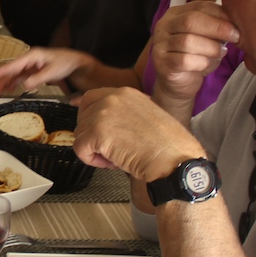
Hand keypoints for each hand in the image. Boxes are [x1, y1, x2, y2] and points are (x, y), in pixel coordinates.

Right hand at [0, 47, 91, 94]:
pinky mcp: (34, 70)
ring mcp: (31, 65)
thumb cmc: (64, 62)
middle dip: (3, 79)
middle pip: (13, 70)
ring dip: (8, 82)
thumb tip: (25, 86)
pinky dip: (16, 83)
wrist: (74, 62)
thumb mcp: (52, 72)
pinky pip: (22, 77)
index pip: (15, 64)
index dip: (4, 71)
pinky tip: (10, 88)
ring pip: (16, 74)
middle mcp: (30, 59)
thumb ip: (38, 79)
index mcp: (33, 56)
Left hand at [73, 87, 204, 181]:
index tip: (88, 128)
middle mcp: (112, 98)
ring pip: (80, 134)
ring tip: (117, 157)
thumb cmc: (168, 146)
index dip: (86, 115)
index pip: (90, 98)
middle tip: (113, 149)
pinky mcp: (97, 132)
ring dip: (95, 150)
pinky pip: (80, 148)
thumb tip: (102, 120)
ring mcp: (103, 114)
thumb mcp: (145, 116)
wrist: (175, 159)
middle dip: (93, 136)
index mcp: (125, 93)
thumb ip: (123, 114)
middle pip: (82, 117)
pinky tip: (112, 163)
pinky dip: (91, 160)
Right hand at [149, 2, 239, 103]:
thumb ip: (217, 26)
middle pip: (191, 20)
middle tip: (235, 37)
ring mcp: (160, 45)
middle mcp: (164, 26)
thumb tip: (236, 21)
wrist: (179, 83)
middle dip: (218, 28)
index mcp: (176, 14)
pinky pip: (184, 61)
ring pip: (188, 41)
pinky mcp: (161, 63)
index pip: (199, 6)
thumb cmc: (196, 57)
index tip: (236, 24)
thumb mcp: (208, 38)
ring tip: (221, 52)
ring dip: (211, 47)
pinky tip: (207, 64)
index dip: (221, 14)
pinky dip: (201, 62)